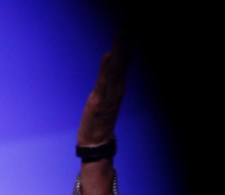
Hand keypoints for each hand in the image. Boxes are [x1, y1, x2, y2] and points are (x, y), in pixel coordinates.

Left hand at [76, 31, 129, 145]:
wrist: (96, 144)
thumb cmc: (99, 120)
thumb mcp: (105, 96)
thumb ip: (109, 80)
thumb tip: (111, 62)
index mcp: (119, 84)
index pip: (125, 57)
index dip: (127, 40)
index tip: (128, 23)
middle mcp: (118, 87)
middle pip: (124, 58)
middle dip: (126, 39)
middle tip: (128, 20)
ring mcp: (109, 94)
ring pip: (117, 67)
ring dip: (120, 48)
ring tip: (123, 30)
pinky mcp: (98, 101)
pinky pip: (104, 82)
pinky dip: (107, 68)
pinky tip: (108, 54)